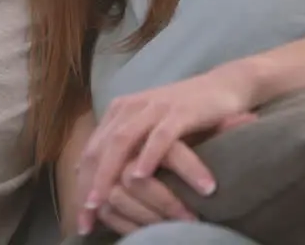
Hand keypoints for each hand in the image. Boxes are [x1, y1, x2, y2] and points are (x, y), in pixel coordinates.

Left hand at [75, 69, 255, 234]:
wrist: (223, 87)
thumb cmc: (183, 115)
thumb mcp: (145, 129)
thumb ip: (120, 147)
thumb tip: (85, 173)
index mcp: (119, 112)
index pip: (91, 152)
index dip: (82, 185)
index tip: (82, 218)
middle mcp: (130, 107)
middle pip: (100, 149)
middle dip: (90, 186)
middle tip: (87, 218)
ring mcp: (154, 107)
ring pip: (122, 142)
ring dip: (109, 174)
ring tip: (102, 204)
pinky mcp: (180, 111)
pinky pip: (160, 136)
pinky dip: (148, 156)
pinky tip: (141, 177)